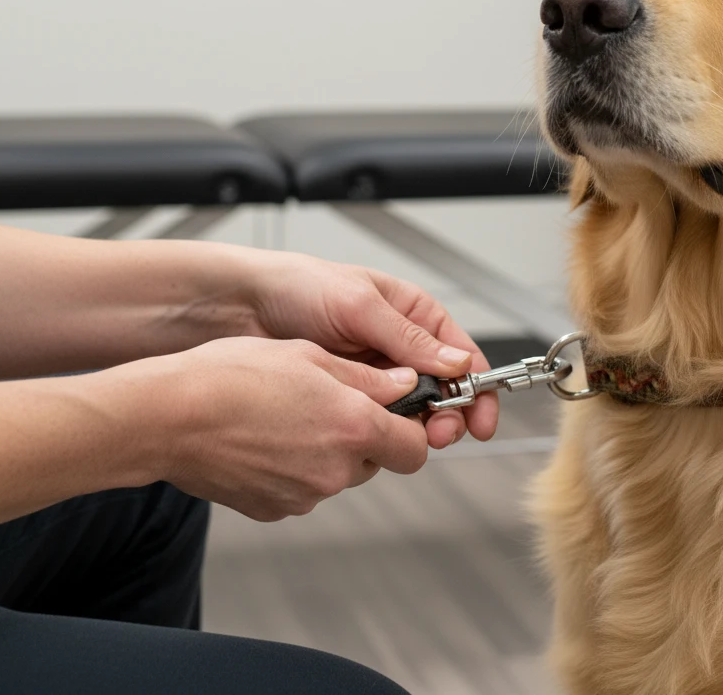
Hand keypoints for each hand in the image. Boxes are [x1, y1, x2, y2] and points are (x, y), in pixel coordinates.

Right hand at [149, 336, 427, 521]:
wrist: (168, 416)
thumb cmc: (231, 376)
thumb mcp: (309, 356)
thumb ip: (366, 377)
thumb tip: (403, 384)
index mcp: (353, 427)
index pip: (415, 448)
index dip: (411, 429)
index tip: (398, 412)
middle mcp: (335, 470)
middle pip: (376, 461)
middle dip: (364, 434)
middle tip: (329, 401)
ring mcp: (304, 496)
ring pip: (337, 474)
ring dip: (328, 450)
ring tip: (288, 414)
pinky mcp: (274, 509)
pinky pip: (302, 488)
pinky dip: (295, 467)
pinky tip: (267, 437)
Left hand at [244, 253, 498, 448]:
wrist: (242, 308)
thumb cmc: (299, 287)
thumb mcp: (359, 305)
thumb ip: (407, 337)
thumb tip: (456, 362)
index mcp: (413, 314)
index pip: (461, 354)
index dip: (477, 388)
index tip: (480, 418)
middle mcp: (399, 346)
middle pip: (444, 390)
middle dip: (449, 414)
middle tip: (441, 432)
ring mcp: (375, 374)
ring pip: (413, 410)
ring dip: (418, 427)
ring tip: (410, 436)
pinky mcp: (350, 395)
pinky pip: (379, 419)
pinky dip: (385, 430)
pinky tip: (379, 434)